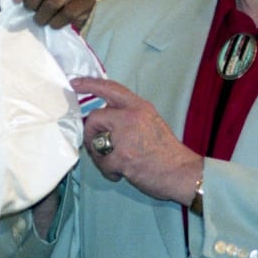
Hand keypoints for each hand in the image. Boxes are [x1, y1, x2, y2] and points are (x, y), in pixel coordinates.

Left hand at [72, 77, 202, 204]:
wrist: (182, 173)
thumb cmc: (166, 151)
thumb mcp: (150, 121)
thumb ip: (128, 116)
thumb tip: (103, 118)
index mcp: (139, 107)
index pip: (110, 88)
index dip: (90, 84)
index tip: (75, 84)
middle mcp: (131, 117)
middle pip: (95, 118)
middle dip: (91, 134)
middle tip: (99, 146)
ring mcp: (125, 137)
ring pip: (94, 142)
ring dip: (99, 155)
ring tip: (114, 162)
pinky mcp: (122, 157)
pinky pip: (101, 162)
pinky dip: (107, 171)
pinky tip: (120, 173)